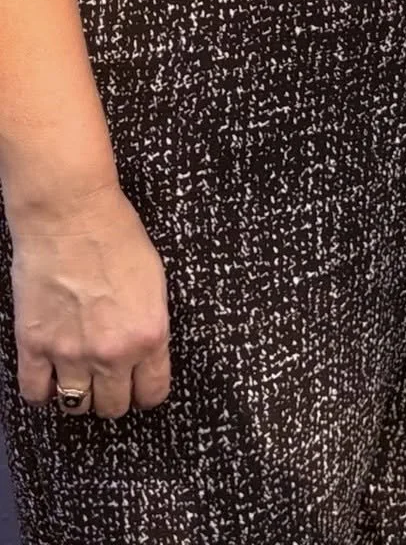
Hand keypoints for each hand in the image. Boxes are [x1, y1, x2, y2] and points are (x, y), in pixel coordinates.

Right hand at [8, 178, 170, 417]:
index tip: (140, 387)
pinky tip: (49, 377)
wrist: (71, 215)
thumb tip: (144, 351)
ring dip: (79, 395)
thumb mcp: (154, 281)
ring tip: (79, 377)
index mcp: (149, 334)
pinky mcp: (34, 346)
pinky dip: (42, 391)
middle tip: (108, 379)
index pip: (153, 392)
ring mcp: (70, 353)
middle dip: (113, 395)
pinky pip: (35, 392)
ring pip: (76, 405)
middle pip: (113, 406)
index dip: (146, 392)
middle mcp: (112, 352)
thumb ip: (149, 323)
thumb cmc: (117, 235)